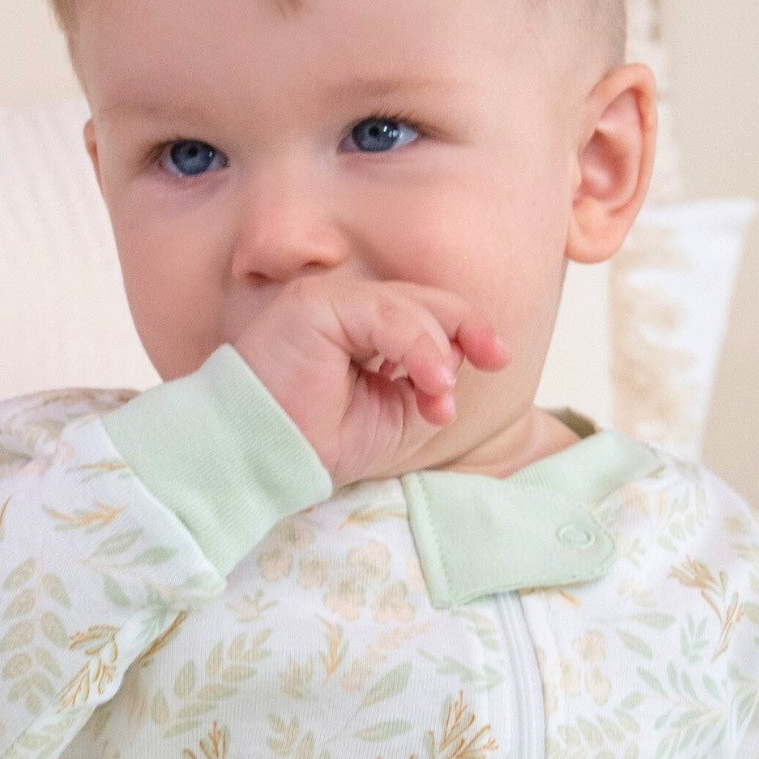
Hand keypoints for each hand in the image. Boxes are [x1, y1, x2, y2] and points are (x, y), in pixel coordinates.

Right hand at [232, 273, 509, 486]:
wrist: (262, 458)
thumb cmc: (317, 441)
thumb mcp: (394, 415)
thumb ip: (429, 385)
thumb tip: (459, 360)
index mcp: (362, 329)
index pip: (426, 312)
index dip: (466, 330)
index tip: (496, 359)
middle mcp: (345, 306)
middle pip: (425, 300)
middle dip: (467, 329)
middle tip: (493, 360)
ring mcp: (329, 300)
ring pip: (410, 306)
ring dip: (437, 351)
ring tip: (439, 395)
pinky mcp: (316, 304)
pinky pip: (385, 314)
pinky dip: (417, 346)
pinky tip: (430, 380)